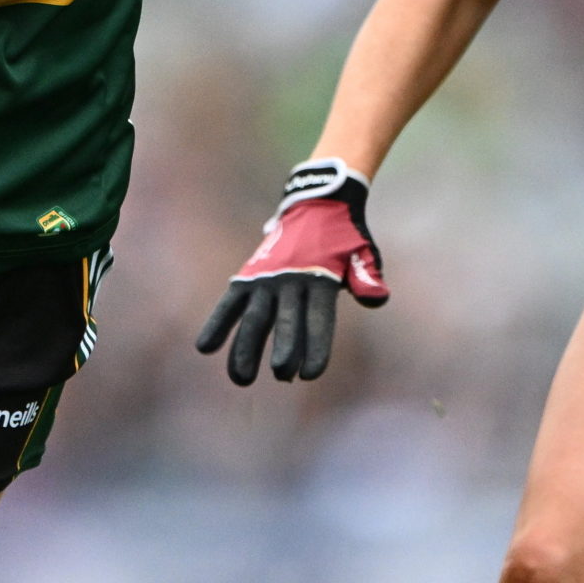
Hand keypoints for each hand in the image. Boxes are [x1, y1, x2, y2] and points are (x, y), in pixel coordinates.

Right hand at [196, 159, 388, 383]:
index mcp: (320, 279)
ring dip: (244, 348)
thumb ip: (367, 278)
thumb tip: (377, 299)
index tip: (310, 375)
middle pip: (285, 320)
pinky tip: (206, 348)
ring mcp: (266, 277)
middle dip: (282, 349)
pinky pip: (230, 303)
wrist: (317, 203)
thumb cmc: (344, 238)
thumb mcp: (363, 253)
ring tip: (242, 379)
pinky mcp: (249, 276)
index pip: (318, 320)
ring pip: (253, 317)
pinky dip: (218, 323)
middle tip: (282, 376)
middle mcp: (290, 279)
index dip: (315, 347)